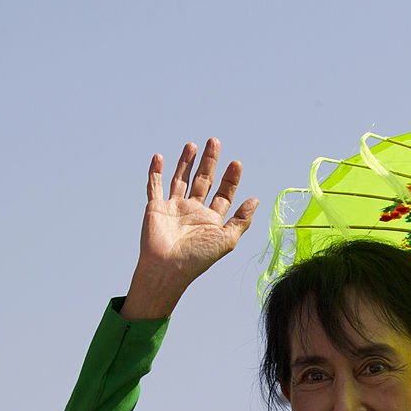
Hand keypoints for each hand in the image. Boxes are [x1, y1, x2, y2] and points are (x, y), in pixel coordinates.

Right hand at [121, 138, 257, 319]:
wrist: (168, 268)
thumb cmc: (199, 258)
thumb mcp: (227, 239)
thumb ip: (241, 219)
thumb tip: (256, 200)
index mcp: (212, 219)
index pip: (224, 194)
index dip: (231, 179)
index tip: (236, 163)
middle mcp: (194, 211)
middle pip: (204, 180)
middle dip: (210, 162)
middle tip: (215, 141)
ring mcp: (174, 207)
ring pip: (181, 179)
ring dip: (186, 162)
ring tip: (193, 145)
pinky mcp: (156, 207)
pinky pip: (154, 186)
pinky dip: (155, 172)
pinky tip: (159, 157)